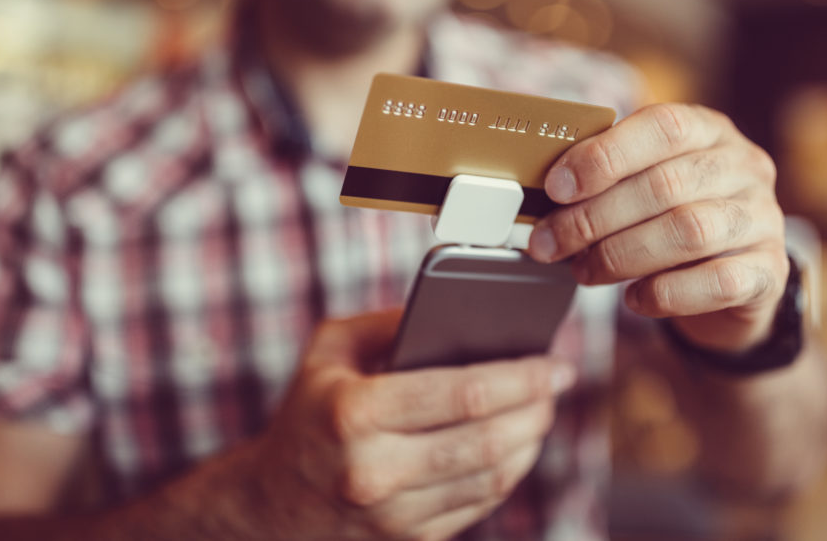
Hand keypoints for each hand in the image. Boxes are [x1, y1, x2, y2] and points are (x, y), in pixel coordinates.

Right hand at [244, 311, 574, 540]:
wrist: (269, 506)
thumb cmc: (308, 413)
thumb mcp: (329, 350)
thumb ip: (390, 321)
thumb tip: (459, 310)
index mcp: (354, 414)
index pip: (463, 394)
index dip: (521, 376)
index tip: (554, 362)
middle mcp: (374, 471)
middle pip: (486, 439)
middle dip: (536, 406)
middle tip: (558, 382)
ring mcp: (393, 516)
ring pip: (491, 477)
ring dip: (530, 440)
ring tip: (543, 410)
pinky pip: (478, 505)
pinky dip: (509, 473)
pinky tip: (518, 445)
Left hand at [527, 103, 787, 352]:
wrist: (732, 280)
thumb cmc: (671, 219)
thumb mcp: (645, 184)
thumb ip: (609, 179)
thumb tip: (548, 196)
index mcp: (709, 131)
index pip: (662, 127)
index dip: (604, 156)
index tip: (556, 188)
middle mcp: (744, 167)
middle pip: (665, 186)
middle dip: (594, 217)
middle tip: (550, 243)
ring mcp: (764, 219)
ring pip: (688, 232)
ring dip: (621, 255)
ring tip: (583, 271)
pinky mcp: (770, 272)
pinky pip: (717, 282)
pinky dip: (666, 292)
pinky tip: (634, 299)